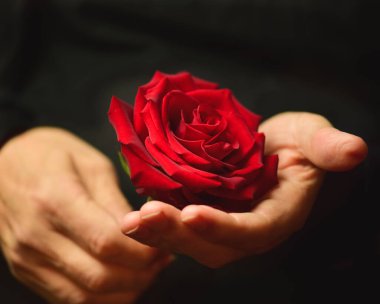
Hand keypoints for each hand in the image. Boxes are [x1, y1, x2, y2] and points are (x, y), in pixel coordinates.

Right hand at [0, 127, 171, 302]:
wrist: (4, 164)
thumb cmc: (51, 155)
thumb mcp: (91, 165)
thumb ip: (115, 203)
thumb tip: (144, 233)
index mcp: (55, 200)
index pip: (106, 242)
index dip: (142, 251)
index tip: (164, 246)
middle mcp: (36, 236)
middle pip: (98, 276)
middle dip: (140, 274)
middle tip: (161, 260)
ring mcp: (27, 258)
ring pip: (84, 296)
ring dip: (124, 290)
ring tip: (147, 271)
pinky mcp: (25, 270)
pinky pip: (68, 299)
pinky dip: (102, 297)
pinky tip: (122, 281)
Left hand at [120, 112, 367, 267]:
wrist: (267, 144)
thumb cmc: (293, 141)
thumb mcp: (311, 136)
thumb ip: (326, 146)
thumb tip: (354, 149)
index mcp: (277, 215)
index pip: (253, 231)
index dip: (226, 228)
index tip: (193, 215)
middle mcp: (246, 229)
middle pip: (213, 245)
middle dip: (178, 236)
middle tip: (141, 220)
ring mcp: (221, 224)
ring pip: (188, 241)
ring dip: (158, 233)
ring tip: (129, 221)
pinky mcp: (200, 212)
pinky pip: (176, 224)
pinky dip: (154, 222)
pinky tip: (130, 214)